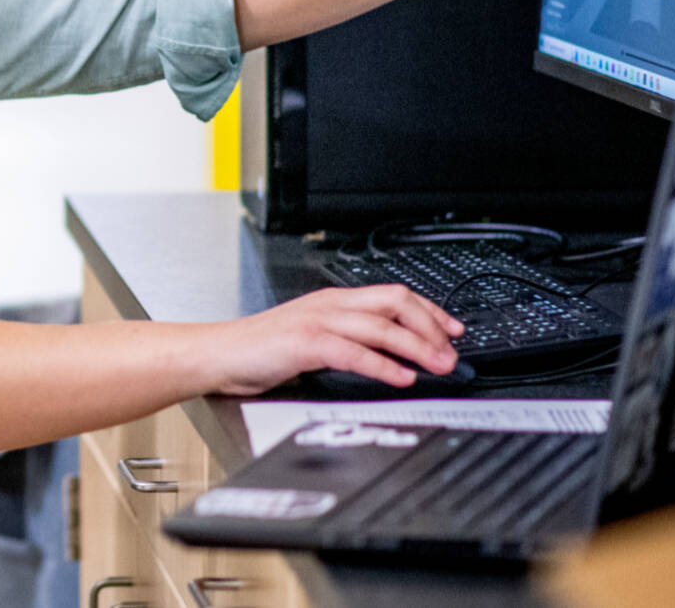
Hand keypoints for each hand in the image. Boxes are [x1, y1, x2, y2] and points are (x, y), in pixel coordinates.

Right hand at [202, 285, 464, 395]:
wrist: (220, 355)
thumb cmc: (262, 351)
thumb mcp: (315, 340)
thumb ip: (350, 342)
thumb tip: (393, 357)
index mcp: (335, 301)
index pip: (394, 296)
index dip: (430, 312)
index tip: (455, 330)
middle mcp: (331, 305)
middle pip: (395, 302)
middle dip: (430, 326)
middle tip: (452, 352)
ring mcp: (318, 321)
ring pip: (381, 325)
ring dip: (417, 347)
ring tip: (438, 366)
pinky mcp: (305, 343)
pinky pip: (354, 352)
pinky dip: (383, 365)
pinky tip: (402, 377)